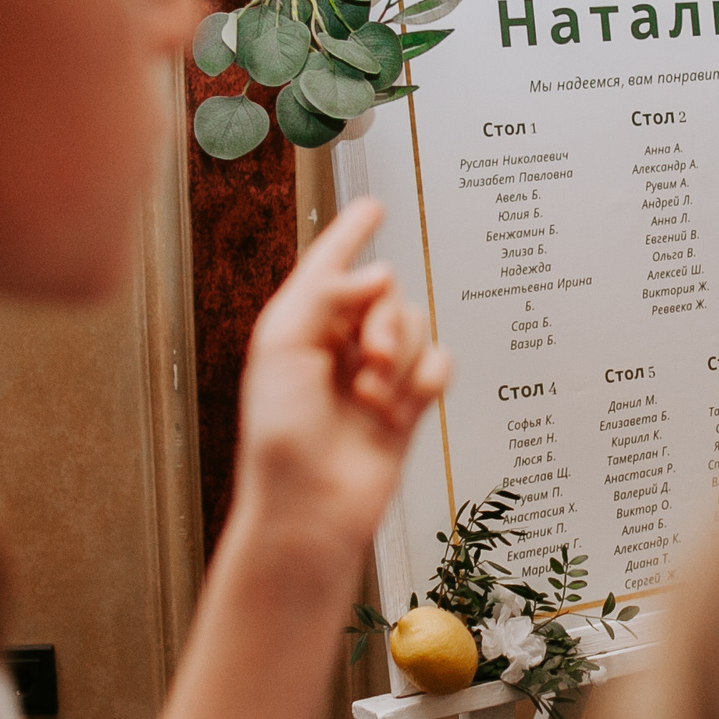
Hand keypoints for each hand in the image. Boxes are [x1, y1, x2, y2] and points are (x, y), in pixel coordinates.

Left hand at [153, 198, 448, 718]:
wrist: (310, 511)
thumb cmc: (280, 437)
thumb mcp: (282, 348)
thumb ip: (324, 295)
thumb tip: (378, 272)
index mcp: (299, 327)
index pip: (329, 267)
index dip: (350, 234)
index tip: (372, 207)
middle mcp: (337, 345)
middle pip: (386, 293)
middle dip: (382, 319)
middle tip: (365, 358)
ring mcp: (374, 376)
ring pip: (415, 326)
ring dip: (399, 354)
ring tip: (373, 397)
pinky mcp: (406, 406)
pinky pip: (438, 364)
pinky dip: (427, 377)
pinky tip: (406, 403)